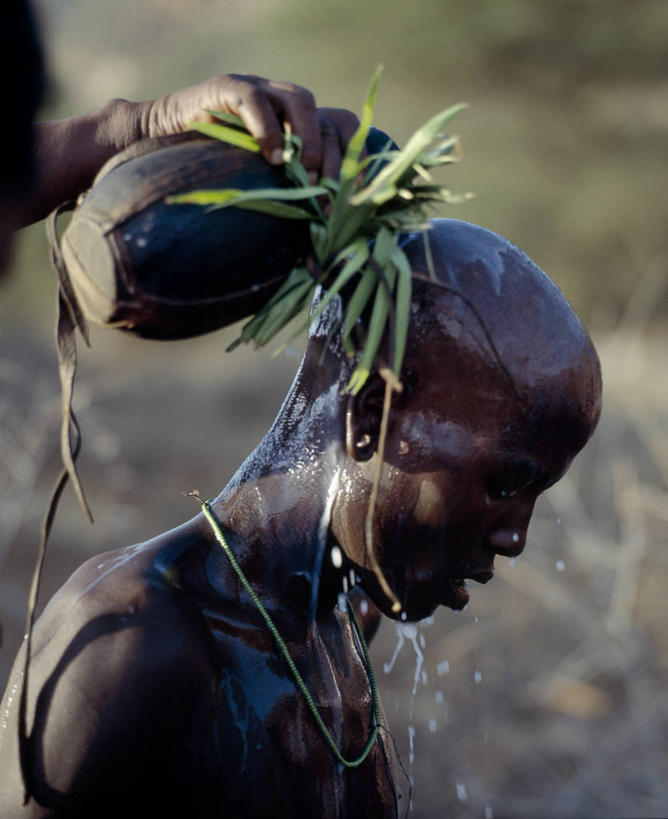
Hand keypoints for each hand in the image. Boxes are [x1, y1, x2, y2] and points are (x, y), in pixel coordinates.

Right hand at [142, 75, 358, 181]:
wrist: (155, 145)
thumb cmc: (209, 176)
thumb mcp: (258, 190)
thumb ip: (285, 202)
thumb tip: (317, 255)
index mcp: (298, 127)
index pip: (343, 128)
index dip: (353, 160)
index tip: (351, 196)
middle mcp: (283, 104)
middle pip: (328, 118)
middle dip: (333, 159)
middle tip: (325, 192)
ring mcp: (258, 90)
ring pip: (301, 99)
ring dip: (307, 139)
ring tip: (301, 171)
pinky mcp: (227, 88)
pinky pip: (254, 98)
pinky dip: (267, 127)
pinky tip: (269, 157)